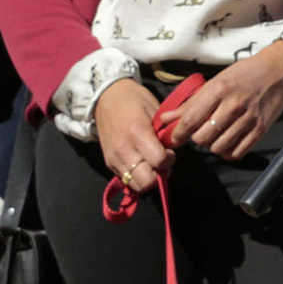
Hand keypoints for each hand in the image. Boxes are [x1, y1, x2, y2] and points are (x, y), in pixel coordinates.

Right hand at [95, 78, 172, 194]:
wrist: (105, 98)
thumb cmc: (134, 100)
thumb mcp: (155, 109)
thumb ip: (166, 130)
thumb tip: (175, 147)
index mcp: (138, 133)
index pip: (159, 161)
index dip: (169, 159)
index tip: (171, 150)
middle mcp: (124, 151)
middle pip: (146, 181)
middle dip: (159, 174)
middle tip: (163, 161)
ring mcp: (114, 159)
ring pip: (135, 185)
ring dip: (148, 178)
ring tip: (153, 163)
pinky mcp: (108, 163)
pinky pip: (126, 179)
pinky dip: (137, 176)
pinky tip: (142, 163)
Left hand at [166, 40, 282, 160]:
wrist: (279, 72)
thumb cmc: (245, 74)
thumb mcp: (216, 81)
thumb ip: (191, 103)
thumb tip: (165, 119)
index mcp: (219, 90)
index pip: (190, 120)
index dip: (178, 134)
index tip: (175, 138)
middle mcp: (234, 105)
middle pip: (202, 138)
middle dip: (196, 139)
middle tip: (200, 132)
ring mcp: (249, 118)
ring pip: (218, 147)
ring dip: (212, 145)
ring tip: (216, 136)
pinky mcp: (261, 129)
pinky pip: (237, 152)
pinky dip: (228, 152)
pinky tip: (228, 142)